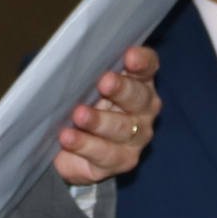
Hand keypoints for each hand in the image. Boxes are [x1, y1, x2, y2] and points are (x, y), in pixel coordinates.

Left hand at [53, 47, 160, 184]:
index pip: (147, 66)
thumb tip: (73, 60)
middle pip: (138, 97)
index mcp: (138, 81)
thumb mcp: (82, 85)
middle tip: (104, 83)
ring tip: (78, 115)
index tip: (129, 56)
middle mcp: (144, 108)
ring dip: (98, 121)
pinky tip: (68, 137)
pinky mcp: (122, 160)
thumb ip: (86, 72)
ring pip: (122, 128)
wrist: (69, 148)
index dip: (141, 61)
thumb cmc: (81, 104)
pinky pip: (105, 153)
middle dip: (121, 89)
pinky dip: (84, 144)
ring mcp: (137, 137)